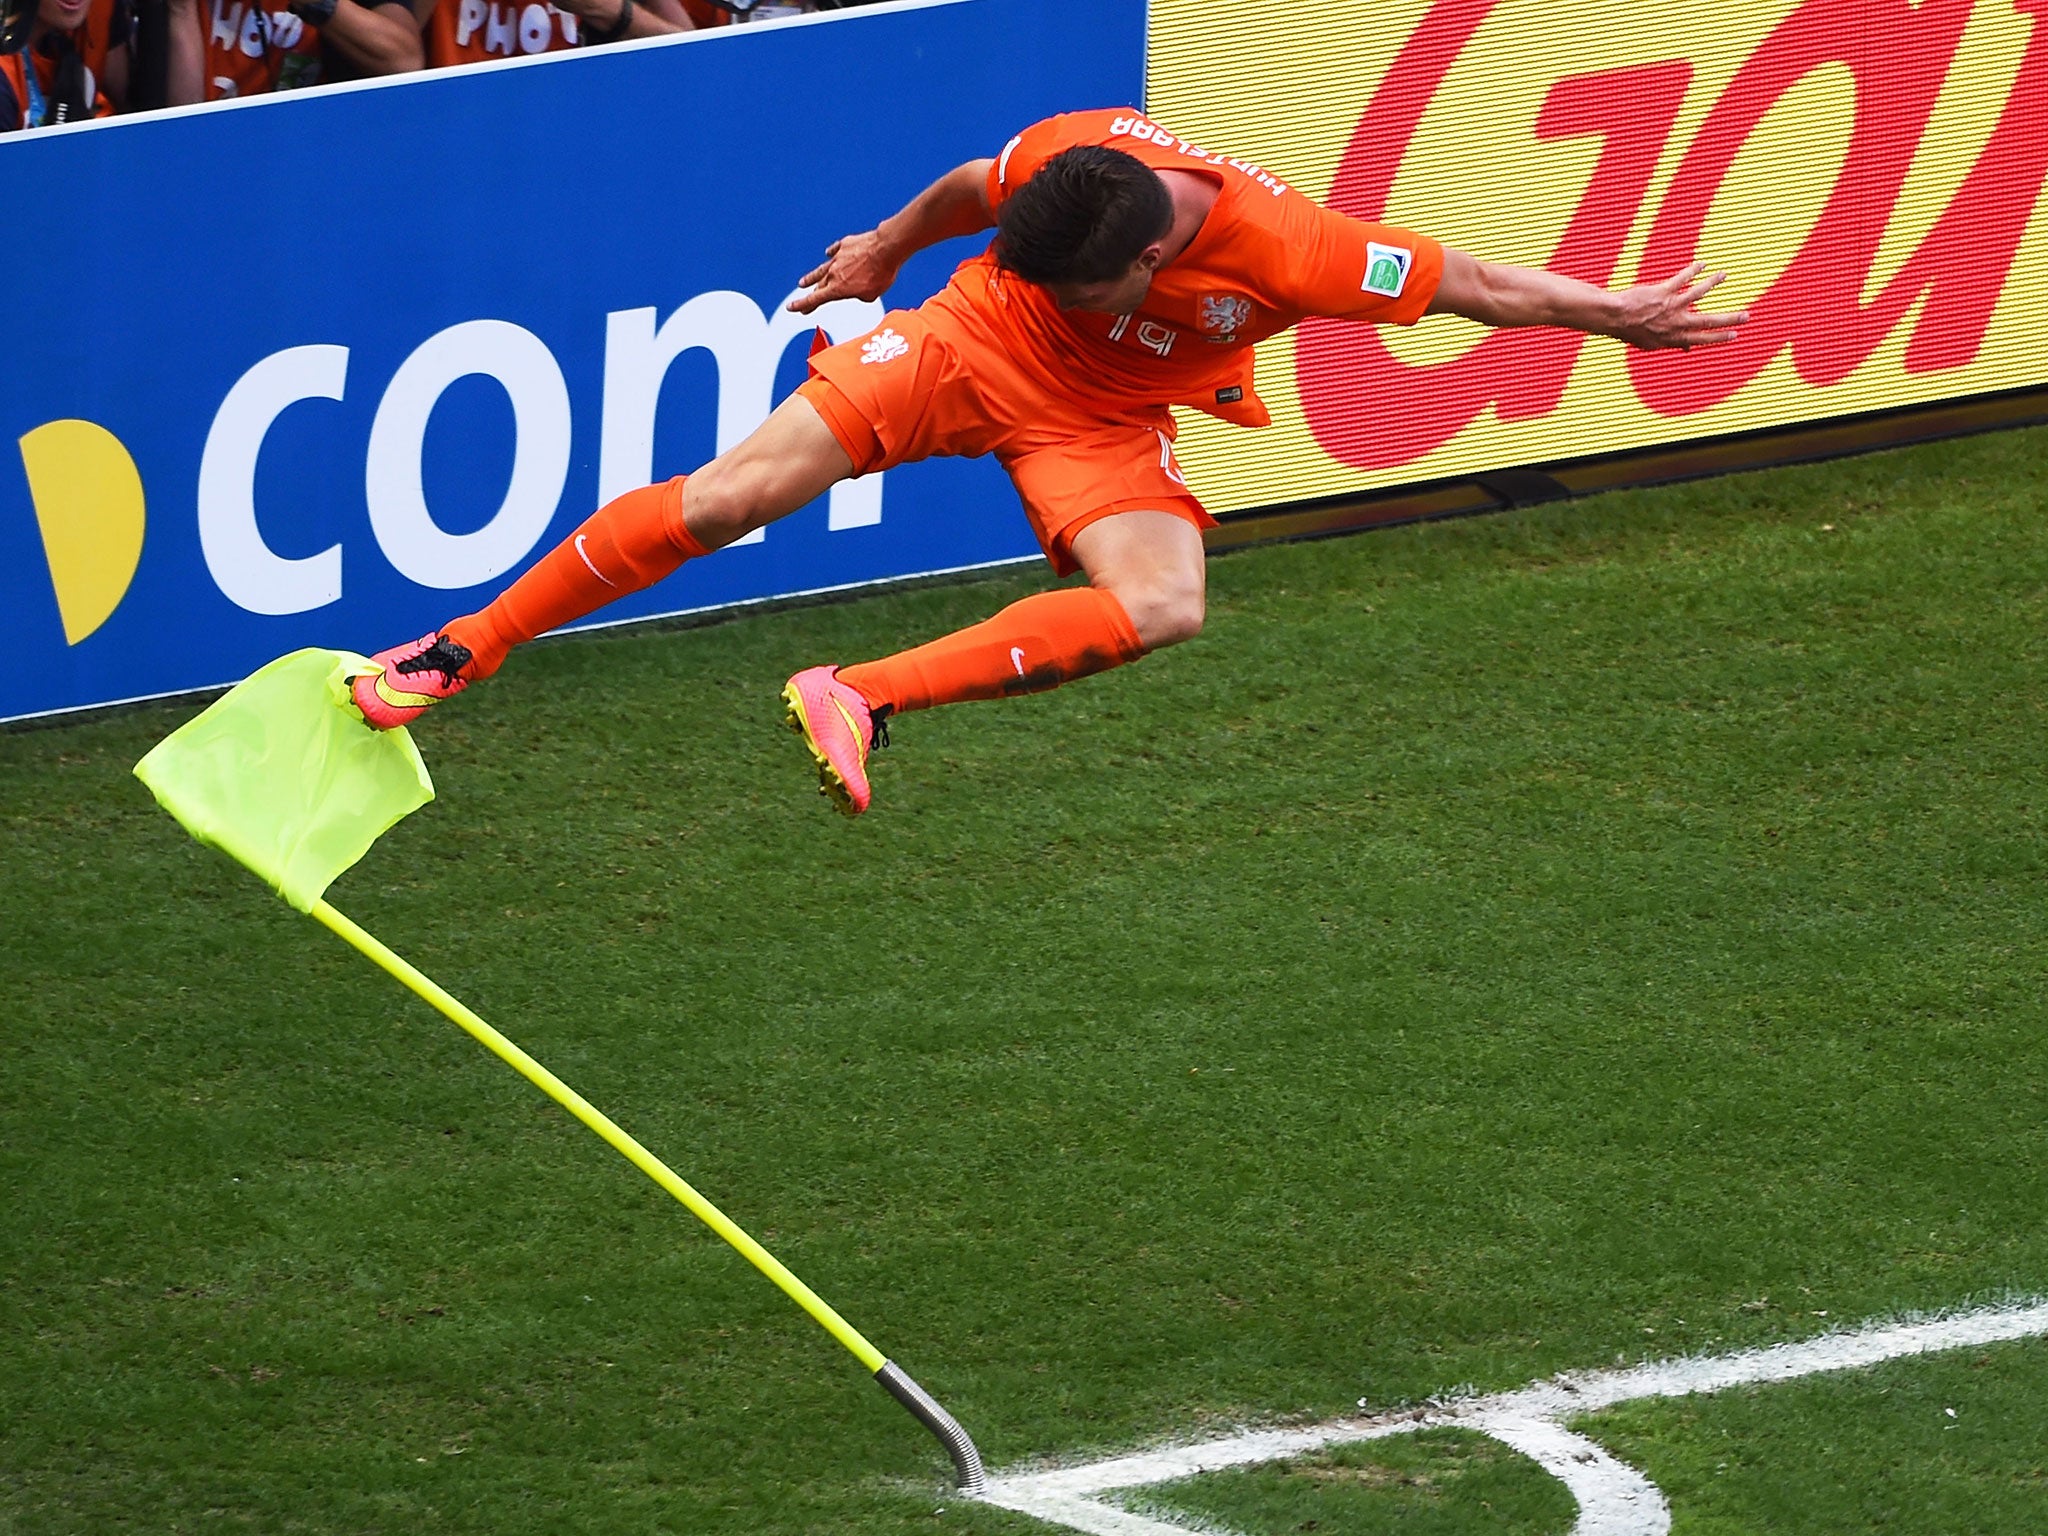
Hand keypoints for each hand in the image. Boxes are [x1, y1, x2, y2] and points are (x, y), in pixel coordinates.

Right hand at [788, 228, 901, 313]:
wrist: (885, 248)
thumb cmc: (881, 274)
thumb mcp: (871, 295)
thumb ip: (860, 295)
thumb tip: (858, 288)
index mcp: (837, 288)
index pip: (815, 299)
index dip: (802, 305)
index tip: (791, 308)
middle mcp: (833, 273)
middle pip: (818, 285)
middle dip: (810, 295)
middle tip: (803, 301)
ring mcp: (838, 257)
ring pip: (821, 269)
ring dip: (812, 276)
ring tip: (803, 282)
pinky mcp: (845, 245)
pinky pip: (835, 250)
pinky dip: (832, 253)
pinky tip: (829, 253)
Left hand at [1611, 261, 1748, 350]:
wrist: (1613, 318)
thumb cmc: (1631, 330)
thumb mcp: (1652, 343)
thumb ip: (1672, 344)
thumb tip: (1688, 349)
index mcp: (1673, 338)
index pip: (1702, 339)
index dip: (1719, 337)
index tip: (1735, 334)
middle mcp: (1675, 323)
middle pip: (1708, 321)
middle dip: (1729, 319)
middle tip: (1746, 316)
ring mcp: (1671, 307)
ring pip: (1698, 294)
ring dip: (1712, 283)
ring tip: (1724, 275)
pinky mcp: (1663, 292)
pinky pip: (1682, 279)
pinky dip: (1694, 270)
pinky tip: (1703, 264)